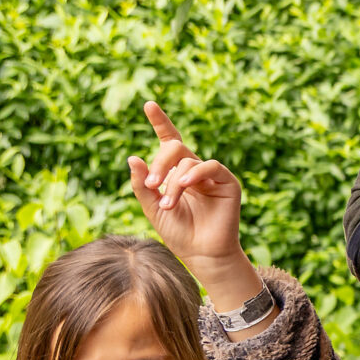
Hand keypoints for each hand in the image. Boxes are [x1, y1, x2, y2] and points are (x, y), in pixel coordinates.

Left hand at [126, 103, 256, 310]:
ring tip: (167, 204)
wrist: (201, 255)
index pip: (168, 140)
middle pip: (175, 148)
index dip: (160, 121)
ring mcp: (211, 175)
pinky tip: (184, 186)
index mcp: (174, 172)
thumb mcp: (151, 207)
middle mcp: (193, 169)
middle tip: (150, 185)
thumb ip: (141, 184)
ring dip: (173, 183)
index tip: (149, 104)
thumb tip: (132, 157)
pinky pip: (210, 167)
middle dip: (159, 163)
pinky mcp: (227, 183)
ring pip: (188, 161)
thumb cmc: (178, 233)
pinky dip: (195, 174)